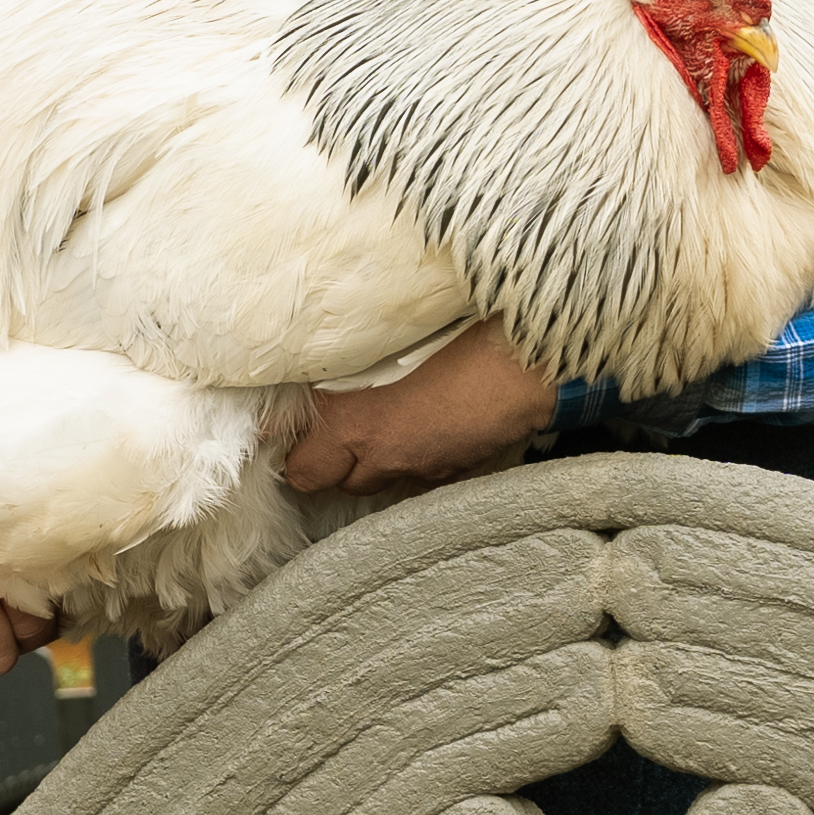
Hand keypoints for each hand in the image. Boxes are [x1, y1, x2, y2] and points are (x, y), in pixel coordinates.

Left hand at [282, 319, 557, 498]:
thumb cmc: (455, 332)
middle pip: (327, 482)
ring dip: (369, 460)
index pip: (298, 464)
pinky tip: (426, 428)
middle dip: (325, 460)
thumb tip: (305, 362)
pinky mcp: (454, 471)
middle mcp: (379, 455)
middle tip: (333, 427)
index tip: (287, 429)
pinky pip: (418, 475)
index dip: (289, 446)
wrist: (526, 357)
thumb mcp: (383, 337)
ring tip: (381, 423)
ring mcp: (419, 469)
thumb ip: (338, 360)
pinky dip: (413, 458)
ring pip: (373, 481)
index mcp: (351, 423)